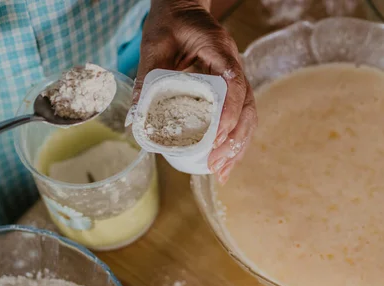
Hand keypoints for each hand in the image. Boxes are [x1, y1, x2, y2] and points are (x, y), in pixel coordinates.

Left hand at [134, 0, 256, 183]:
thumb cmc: (170, 22)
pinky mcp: (231, 89)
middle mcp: (235, 66)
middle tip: (215, 165)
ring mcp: (236, 78)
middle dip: (234, 140)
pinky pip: (240, 116)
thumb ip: (147, 78)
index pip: (234, 86)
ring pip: (248, 116)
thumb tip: (135, 119)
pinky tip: (224, 161)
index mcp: (221, 52)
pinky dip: (235, 140)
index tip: (216, 138)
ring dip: (238, 146)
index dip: (229, 114)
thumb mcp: (155, 45)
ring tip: (222, 172)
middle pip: (247, 108)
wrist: (183, 7)